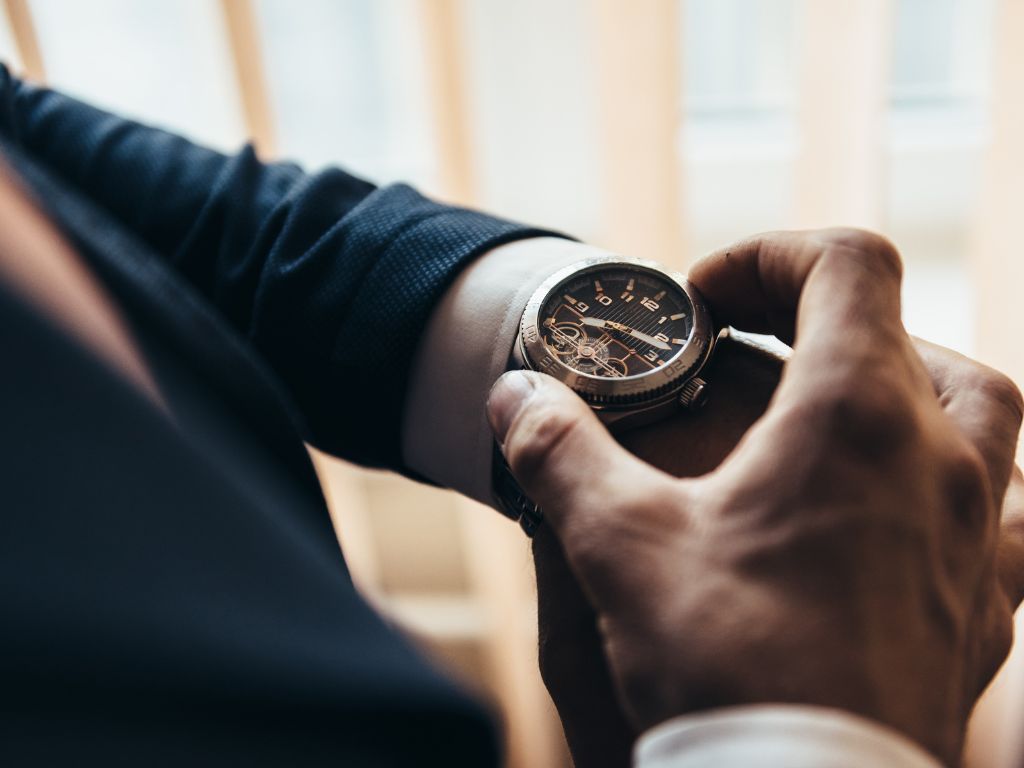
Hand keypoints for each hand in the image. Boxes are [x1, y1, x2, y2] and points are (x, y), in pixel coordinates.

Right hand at [490, 228, 1023, 764]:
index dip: (769, 256)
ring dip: (911, 389)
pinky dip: (956, 489)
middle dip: (830, 320)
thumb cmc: (726, 665)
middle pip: (915, 332)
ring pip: (986, 415)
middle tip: (760, 356)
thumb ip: (559, 451)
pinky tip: (900, 516)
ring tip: (836, 416)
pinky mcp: (984, 609)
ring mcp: (974, 536)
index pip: (847, 263)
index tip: (704, 303)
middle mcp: (938, 462)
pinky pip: (1004, 518)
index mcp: (856, 417)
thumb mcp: (618, 543)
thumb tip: (514, 395)